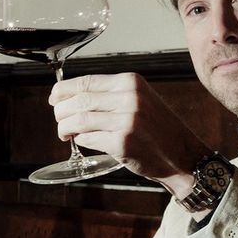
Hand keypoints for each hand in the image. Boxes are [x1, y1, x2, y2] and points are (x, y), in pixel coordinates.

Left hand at [49, 72, 209, 191]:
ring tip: (65, 133)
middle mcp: (129, 98)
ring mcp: (126, 121)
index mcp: (130, 82)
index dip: (63, 91)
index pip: (86, 81)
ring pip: (79, 120)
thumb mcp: (140, 101)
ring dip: (65, 128)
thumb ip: (111, 97)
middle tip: (59, 121)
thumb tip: (72, 99)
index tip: (54, 99)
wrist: (183, 156)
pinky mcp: (122, 143)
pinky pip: (88, 139)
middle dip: (61, 112)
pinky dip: (81, 141)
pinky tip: (83, 142)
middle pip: (79, 100)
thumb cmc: (159, 130)